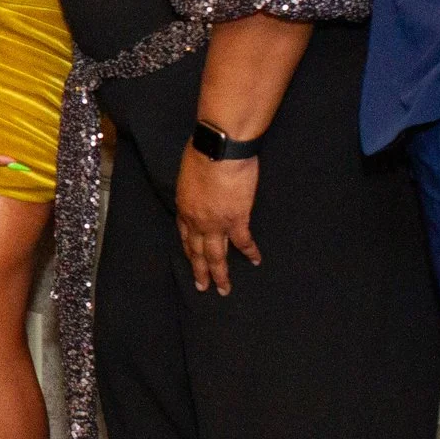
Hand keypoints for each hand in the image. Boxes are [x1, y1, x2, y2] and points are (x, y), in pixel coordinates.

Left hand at [175, 145, 260, 294]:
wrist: (218, 149)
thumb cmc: (202, 151)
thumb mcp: (188, 172)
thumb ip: (194, 185)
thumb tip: (200, 185)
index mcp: (184, 207)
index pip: (185, 234)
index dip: (189, 249)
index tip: (193, 259)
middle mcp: (197, 220)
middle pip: (198, 251)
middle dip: (200, 271)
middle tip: (202, 287)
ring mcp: (216, 222)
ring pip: (216, 255)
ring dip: (220, 274)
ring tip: (223, 289)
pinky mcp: (237, 219)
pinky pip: (243, 241)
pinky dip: (250, 252)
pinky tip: (255, 261)